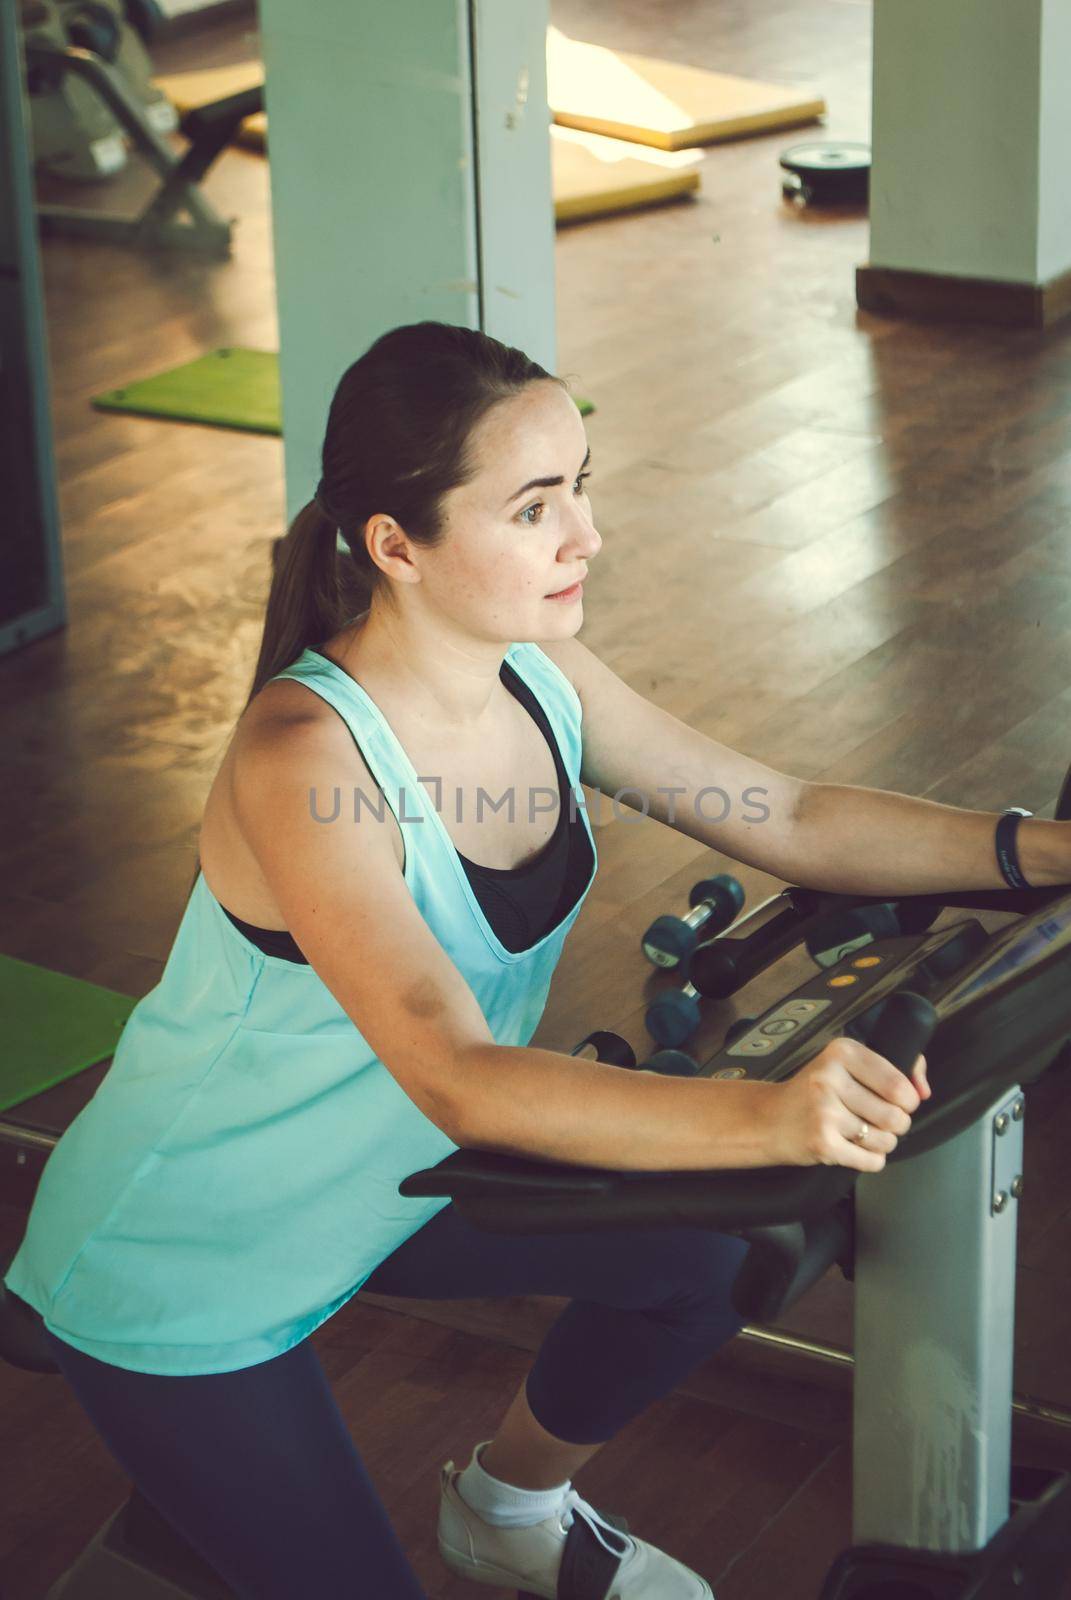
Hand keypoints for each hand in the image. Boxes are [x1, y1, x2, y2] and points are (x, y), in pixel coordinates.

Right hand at [772, 1037, 928, 1172]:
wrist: (768, 1119)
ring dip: (883, 1143)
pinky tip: (854, 1148)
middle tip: (880, 1121)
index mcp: (841, 1053)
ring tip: (863, 1134)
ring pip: (886, 1140)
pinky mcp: (823, 1143)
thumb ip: (892, 1069)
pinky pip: (872, 1161)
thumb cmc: (813, 1092)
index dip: (908, 1100)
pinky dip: (871, 1160)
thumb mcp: (844, 1065)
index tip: (898, 1101)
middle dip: (896, 1125)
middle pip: (896, 1116)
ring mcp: (824, 1112)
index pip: (899, 1084)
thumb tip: (923, 1091)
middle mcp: (830, 1079)